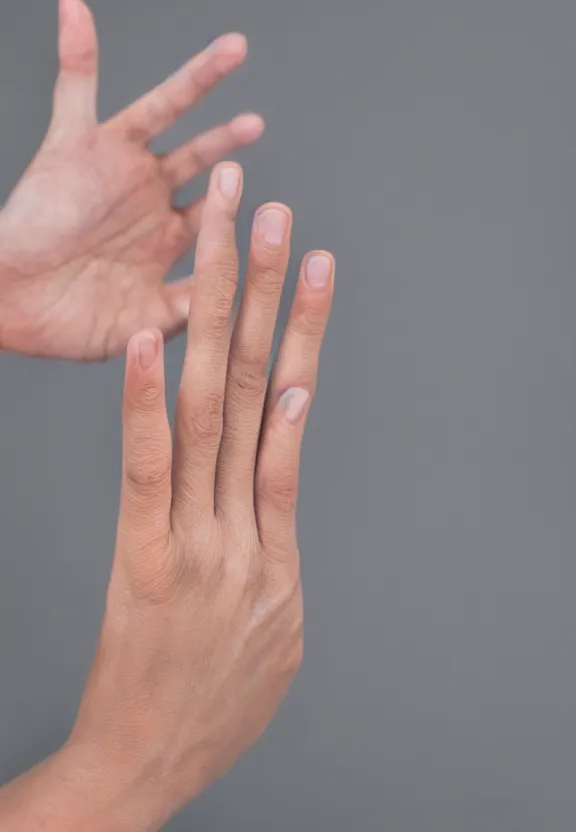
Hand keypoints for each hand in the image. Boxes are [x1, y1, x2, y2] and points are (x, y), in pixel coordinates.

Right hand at [0, 0, 263, 360]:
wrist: (13, 308)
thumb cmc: (72, 322)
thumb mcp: (148, 321)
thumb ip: (193, 305)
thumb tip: (239, 299)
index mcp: (166, 239)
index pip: (216, 214)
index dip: (241, 210)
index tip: (274, 211)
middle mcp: (145, 197)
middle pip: (200, 157)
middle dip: (228, 141)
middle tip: (255, 124)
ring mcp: (114, 167)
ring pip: (162, 111)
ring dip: (197, 81)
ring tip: (234, 51)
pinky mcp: (74, 146)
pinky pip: (75, 86)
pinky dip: (78, 48)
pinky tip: (79, 10)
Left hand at [64, 163, 334, 828]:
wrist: (150, 764)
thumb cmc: (213, 699)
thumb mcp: (277, 627)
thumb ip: (279, 543)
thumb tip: (282, 470)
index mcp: (275, 540)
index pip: (291, 413)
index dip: (305, 335)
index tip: (314, 270)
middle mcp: (244, 524)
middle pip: (261, 388)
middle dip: (267, 293)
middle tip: (277, 217)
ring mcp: (198, 539)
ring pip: (215, 410)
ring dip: (223, 317)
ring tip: (232, 242)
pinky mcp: (144, 560)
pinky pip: (149, 469)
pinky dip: (151, 402)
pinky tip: (157, 339)